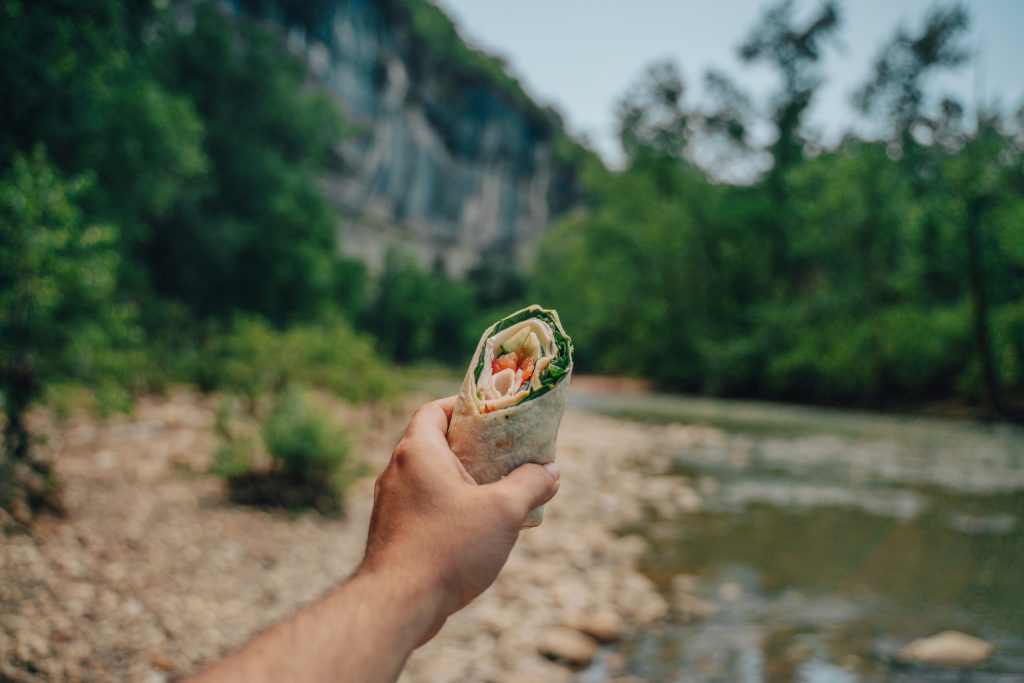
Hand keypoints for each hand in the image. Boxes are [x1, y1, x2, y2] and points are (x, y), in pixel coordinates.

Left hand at [359, 396, 559, 642]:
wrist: (397, 604)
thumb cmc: (448, 548)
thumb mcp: (503, 512)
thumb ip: (530, 484)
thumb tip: (551, 472)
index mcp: (417, 452)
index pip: (435, 410)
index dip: (464, 406)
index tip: (494, 413)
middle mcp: (397, 472)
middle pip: (435, 443)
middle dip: (472, 446)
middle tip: (506, 453)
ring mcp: (391, 504)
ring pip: (430, 478)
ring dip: (463, 480)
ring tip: (498, 490)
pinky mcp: (393, 533)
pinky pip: (425, 506)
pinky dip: (450, 506)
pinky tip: (477, 527)